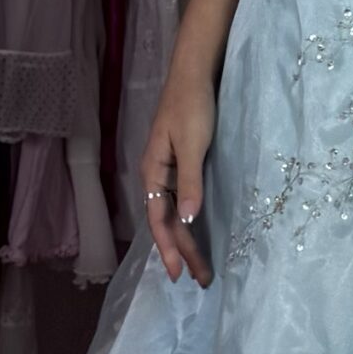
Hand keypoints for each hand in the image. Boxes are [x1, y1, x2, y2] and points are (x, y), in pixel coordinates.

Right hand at [142, 69, 216, 286]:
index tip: (179, 274)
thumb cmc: (191, 106)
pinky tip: (195, 234)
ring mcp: (169, 171)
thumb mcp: (191, 144)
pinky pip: (181, 203)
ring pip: (173, 215)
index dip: (169, 248)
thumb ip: (190, 182)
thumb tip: (187, 220)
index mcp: (153, 173)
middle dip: (181, 252)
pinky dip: (188, 223)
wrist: (194, 74)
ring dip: (185, 242)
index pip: (158, 220)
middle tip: (199, 280)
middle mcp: (157, 176)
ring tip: (199, 267)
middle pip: (166, 223)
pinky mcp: (182, 165)